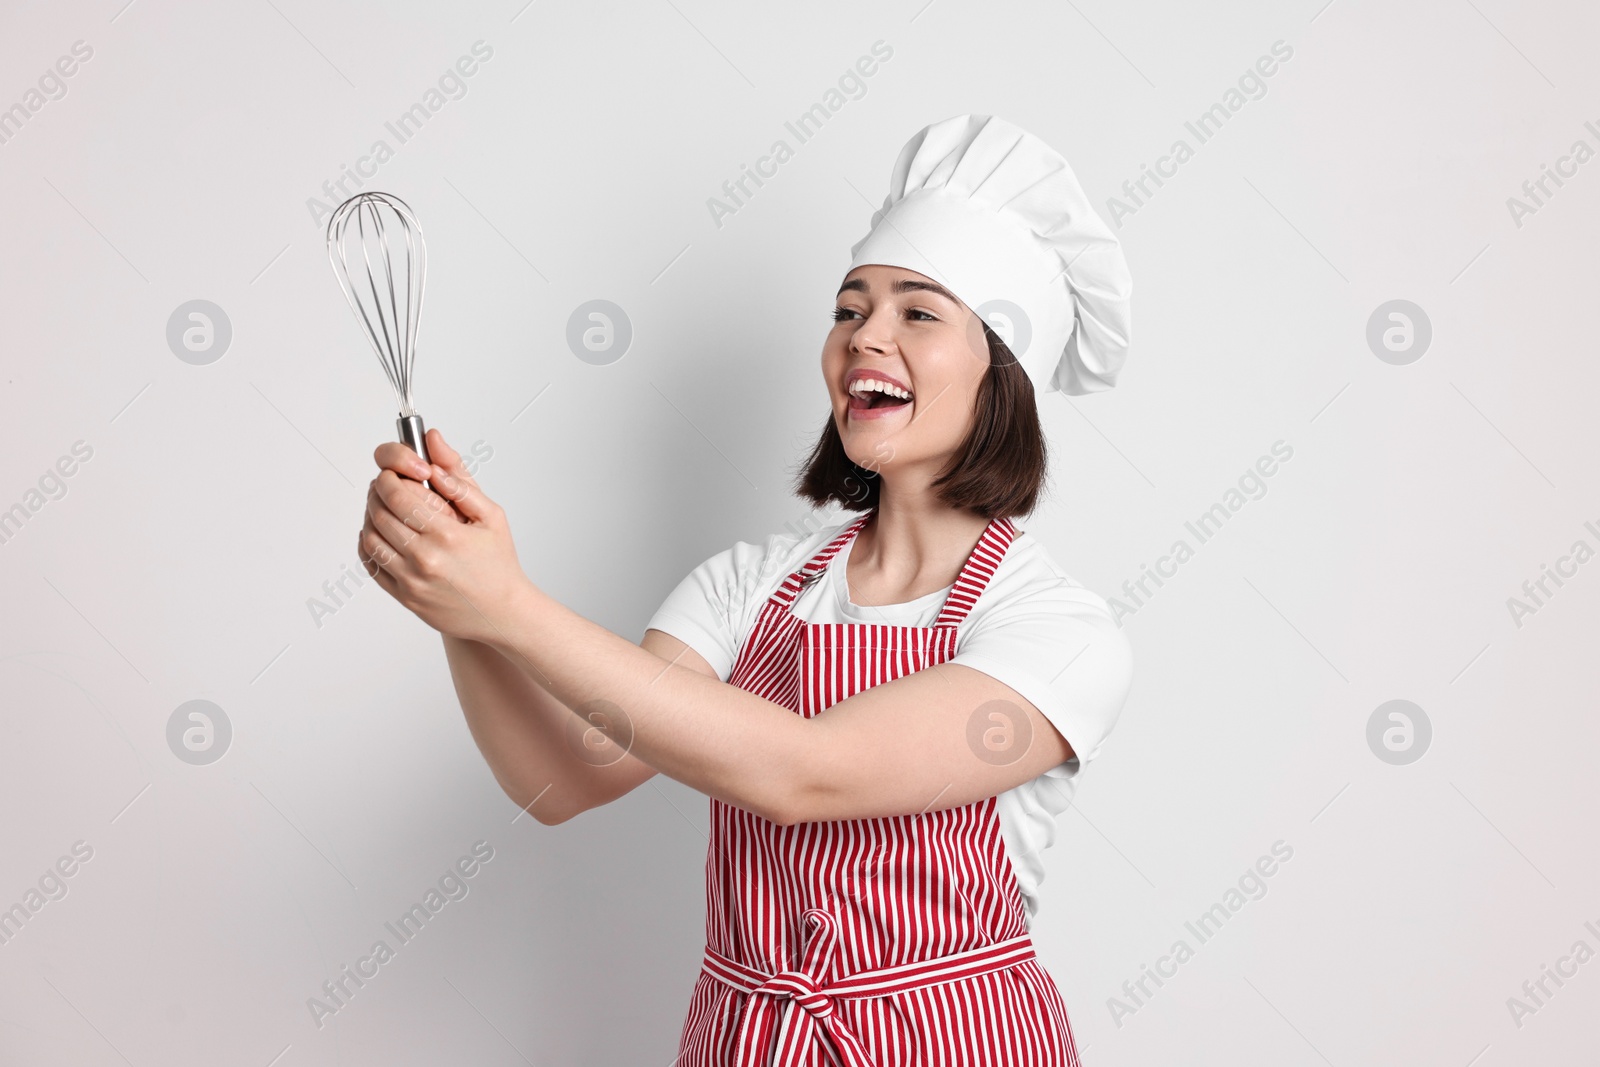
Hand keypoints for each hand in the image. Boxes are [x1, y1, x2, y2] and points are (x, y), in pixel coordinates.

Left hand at [358, 428, 529, 642]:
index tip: (393, 473)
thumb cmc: (498, 563)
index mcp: (447, 536)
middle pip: (379, 514)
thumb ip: (459, 478)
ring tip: (384, 507)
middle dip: (377, 492)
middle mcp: (424, 559)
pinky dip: (369, 543)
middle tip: (386, 485)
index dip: (388, 477)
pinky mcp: (403, 596)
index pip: (398, 495)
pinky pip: (371, 564)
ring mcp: (411, 580)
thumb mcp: (491, 515)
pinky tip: (381, 533)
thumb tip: (433, 442)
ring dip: (370, 515)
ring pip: (370, 537)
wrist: (502, 613)